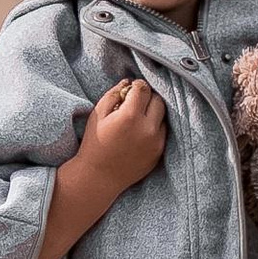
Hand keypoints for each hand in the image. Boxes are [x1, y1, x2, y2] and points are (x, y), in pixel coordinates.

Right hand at [36, 77, 166, 258]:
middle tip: (135, 102)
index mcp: (130, 116)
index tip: (131, 88)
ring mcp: (156, 141)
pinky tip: (140, 131)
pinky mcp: (159, 152)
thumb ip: (114, 94)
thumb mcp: (98, 114)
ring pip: (163, 115)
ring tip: (137, 117)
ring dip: (152, 112)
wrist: (99, 176)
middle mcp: (147, 128)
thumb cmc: (94, 143)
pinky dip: (154, 126)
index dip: (137, 85)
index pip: (143, 89)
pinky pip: (163, 131)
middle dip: (147, 97)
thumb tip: (128, 82)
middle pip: (158, 100)